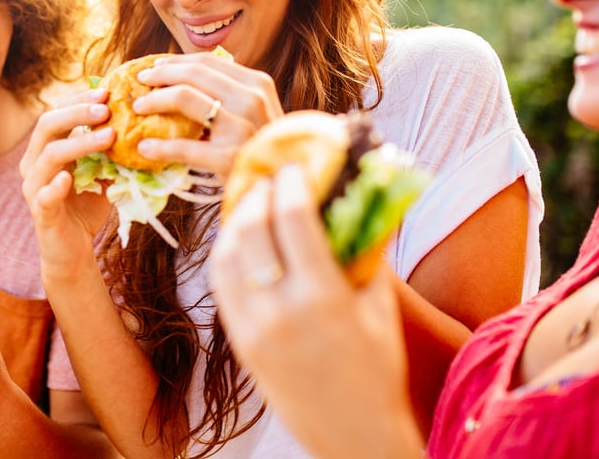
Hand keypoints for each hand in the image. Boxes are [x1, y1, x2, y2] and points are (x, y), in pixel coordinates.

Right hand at [20, 88, 115, 282]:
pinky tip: (70, 178)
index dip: (78, 100)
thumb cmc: (86, 207)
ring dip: (79, 142)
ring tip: (108, 136)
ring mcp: (33, 187)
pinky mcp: (40, 212)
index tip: (106, 91)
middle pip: (47, 126)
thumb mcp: (102, 172)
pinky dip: (56, 185)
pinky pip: (44, 195)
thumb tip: (138, 123)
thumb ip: (109, 151)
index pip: (56, 113)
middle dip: (77, 113)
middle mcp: (33, 163)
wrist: (73, 251)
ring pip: (49, 156)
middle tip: (106, 108)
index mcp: (45, 149)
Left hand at [133, 52, 283, 179]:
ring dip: (153, 100)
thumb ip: (228, 92)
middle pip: (193, 74)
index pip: (208, 62)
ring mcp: (242, 128)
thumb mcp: (255, 111)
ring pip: (184, 98)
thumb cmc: (260, 146)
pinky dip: (159, 146)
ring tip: (138, 109)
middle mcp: (251, 100)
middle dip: (159, 75)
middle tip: (139, 82)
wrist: (280, 186)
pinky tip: (144, 147)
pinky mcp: (229, 158)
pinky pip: (183, 147)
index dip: (175, 61)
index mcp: (257, 84)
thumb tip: (179, 73)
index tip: (153, 66)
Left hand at [211, 165, 420, 457]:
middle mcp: (280, 310)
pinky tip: (241, 236)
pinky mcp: (237, 340)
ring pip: (226, 253)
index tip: (293, 165)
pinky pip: (220, 281)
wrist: (351, 433)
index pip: (292, 218)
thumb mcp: (378, 304)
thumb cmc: (377, 364)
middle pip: (252, 229)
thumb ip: (362, 249)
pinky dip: (226, 250)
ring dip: (237, 218)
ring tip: (253, 201)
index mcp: (323, 297)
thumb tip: (349, 194)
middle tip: (269, 175)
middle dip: (258, 193)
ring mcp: (252, 327)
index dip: (289, 182)